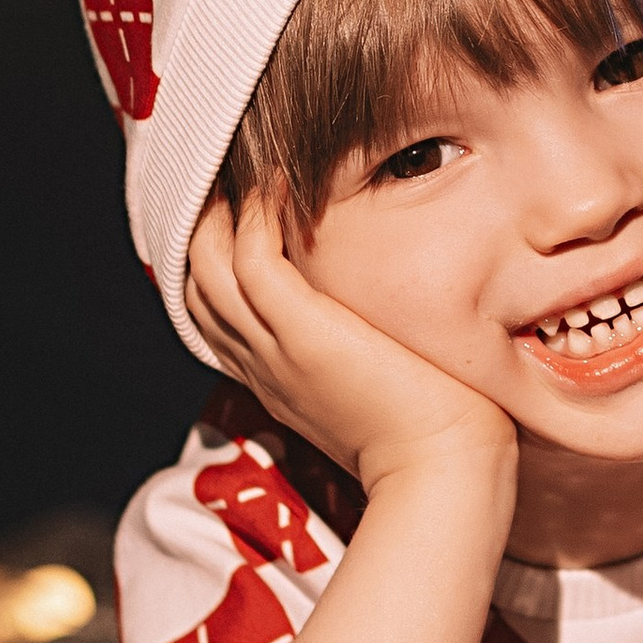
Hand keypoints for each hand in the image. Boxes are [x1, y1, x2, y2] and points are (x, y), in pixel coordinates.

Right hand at [187, 193, 514, 491]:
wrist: (444, 472)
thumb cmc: (434, 434)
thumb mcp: (377, 387)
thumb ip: (360, 352)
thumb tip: (378, 318)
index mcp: (277, 379)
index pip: (217, 315)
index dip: (214, 263)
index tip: (236, 217)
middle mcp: (263, 365)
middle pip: (197, 287)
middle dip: (202, 228)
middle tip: (229, 177)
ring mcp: (276, 350)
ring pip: (208, 270)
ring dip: (221, 213)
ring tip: (246, 170)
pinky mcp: (304, 335)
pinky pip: (253, 262)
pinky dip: (255, 217)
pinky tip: (276, 183)